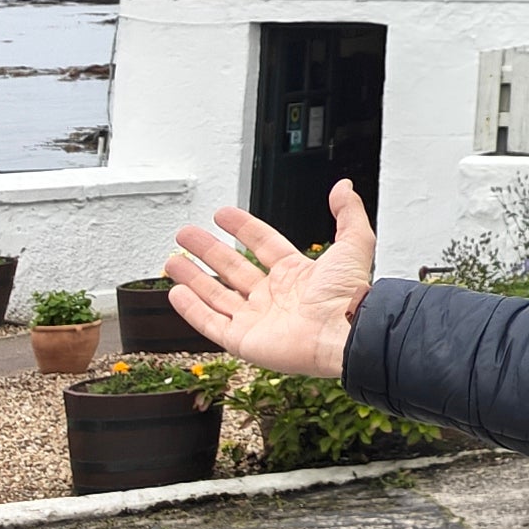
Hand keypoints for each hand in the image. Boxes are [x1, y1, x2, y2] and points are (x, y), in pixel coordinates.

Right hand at [165, 181, 374, 377]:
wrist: (343, 332)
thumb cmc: (349, 294)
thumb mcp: (355, 243)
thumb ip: (349, 214)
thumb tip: (343, 188)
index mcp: (296, 273)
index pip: (263, 244)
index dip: (242, 227)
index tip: (222, 214)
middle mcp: (274, 295)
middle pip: (232, 268)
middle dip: (208, 251)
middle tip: (186, 234)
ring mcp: (258, 318)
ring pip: (216, 296)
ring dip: (193, 279)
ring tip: (172, 262)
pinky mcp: (244, 341)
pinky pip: (211, 323)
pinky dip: (192, 310)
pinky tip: (177, 293)